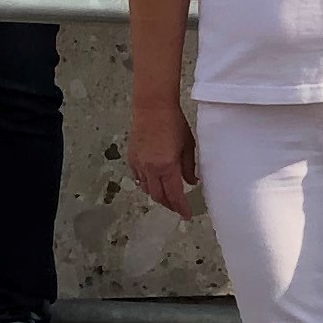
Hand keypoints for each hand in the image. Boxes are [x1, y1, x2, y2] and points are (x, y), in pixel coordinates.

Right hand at [131, 100, 197, 217]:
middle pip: (158, 196)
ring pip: (146, 189)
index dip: (180, 207)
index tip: (186, 215)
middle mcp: (150, 168)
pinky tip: (153, 183)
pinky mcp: (132, 158)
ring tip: (167, 197)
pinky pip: (138, 178)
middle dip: (169, 205)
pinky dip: (146, 185)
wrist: (152, 107)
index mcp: (167, 166)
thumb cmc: (174, 122)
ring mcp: (139, 164)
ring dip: (157, 196)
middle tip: (178, 208)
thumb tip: (191, 182)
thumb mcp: (188, 145)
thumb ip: (189, 167)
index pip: (174, 194)